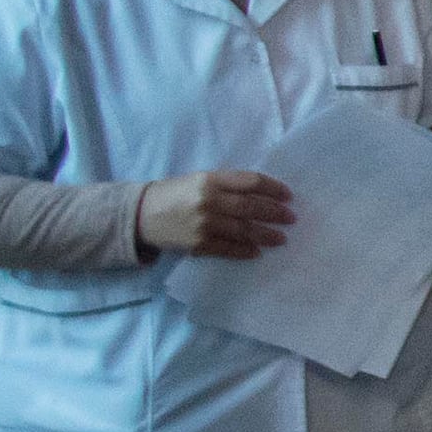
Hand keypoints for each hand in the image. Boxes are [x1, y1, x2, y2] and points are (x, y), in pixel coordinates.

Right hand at [137, 171, 294, 259]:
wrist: (140, 214)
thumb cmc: (175, 194)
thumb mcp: (199, 180)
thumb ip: (227, 185)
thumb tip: (262, 195)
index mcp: (211, 179)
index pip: (251, 182)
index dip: (273, 188)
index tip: (288, 196)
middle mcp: (209, 200)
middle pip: (251, 207)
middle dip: (274, 213)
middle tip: (291, 218)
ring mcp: (203, 223)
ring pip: (243, 230)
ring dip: (265, 235)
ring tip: (281, 238)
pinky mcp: (197, 243)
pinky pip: (227, 249)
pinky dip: (243, 251)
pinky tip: (256, 252)